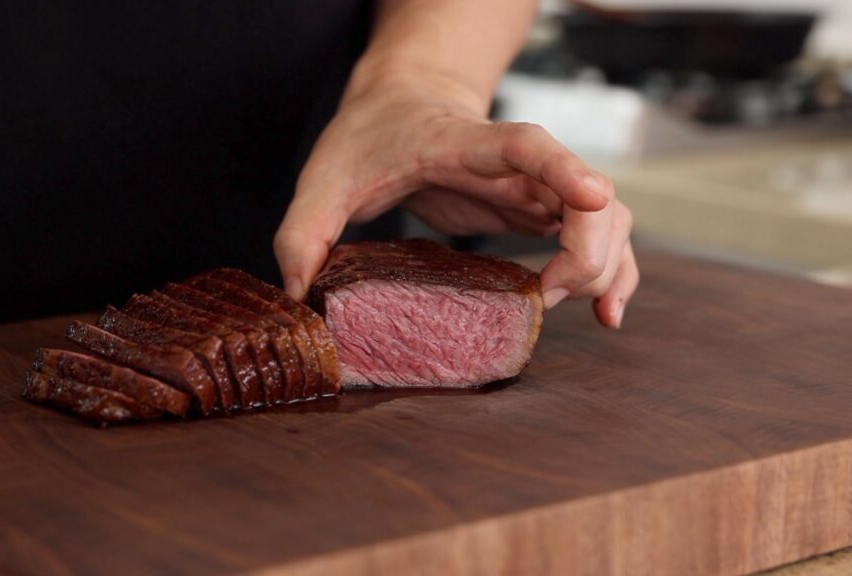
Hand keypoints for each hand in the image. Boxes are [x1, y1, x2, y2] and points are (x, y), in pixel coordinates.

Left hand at [274, 74, 638, 327]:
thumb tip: (299, 297)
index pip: (526, 145)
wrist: (400, 104)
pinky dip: (611, 275)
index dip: (563, 169)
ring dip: (604, 269)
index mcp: (464, 145)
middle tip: (541, 298)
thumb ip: (302, 233)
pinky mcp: (538, 212)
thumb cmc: (368, 135)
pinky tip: (605, 315)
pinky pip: (597, 240)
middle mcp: (515, 165)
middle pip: (588, 199)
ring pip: (607, 221)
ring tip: (567, 311)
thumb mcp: (323, 179)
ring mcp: (535, 188)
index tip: (594, 197)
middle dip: (585, 255)